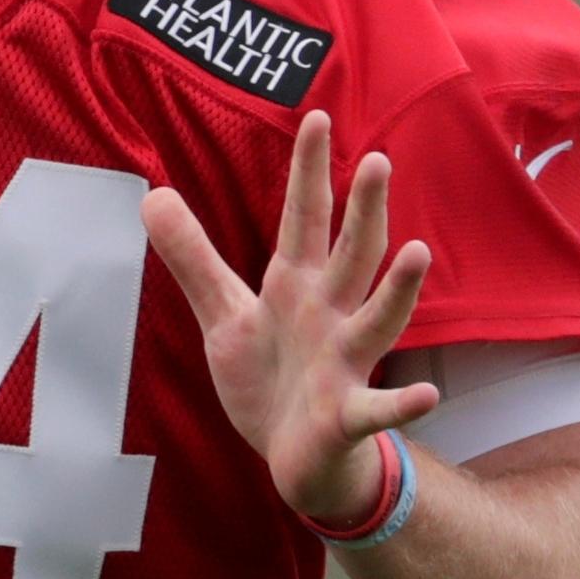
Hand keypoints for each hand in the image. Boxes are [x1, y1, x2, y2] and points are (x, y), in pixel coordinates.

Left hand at [143, 110, 439, 524]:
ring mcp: (345, 363)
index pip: (305, 218)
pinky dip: (403, 404)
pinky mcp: (348, 415)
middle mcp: (330, 314)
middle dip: (364, 210)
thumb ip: (193, 258)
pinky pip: (378, 409)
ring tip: (417, 253)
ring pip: (377, 320)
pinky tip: (428, 396)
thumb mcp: (224, 316)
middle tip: (378, 161)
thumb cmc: (269, 380)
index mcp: (297, 286)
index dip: (310, 171)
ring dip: (398, 291)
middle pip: (351, 254)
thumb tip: (151, 194)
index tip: (319, 118)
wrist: (296, 460)